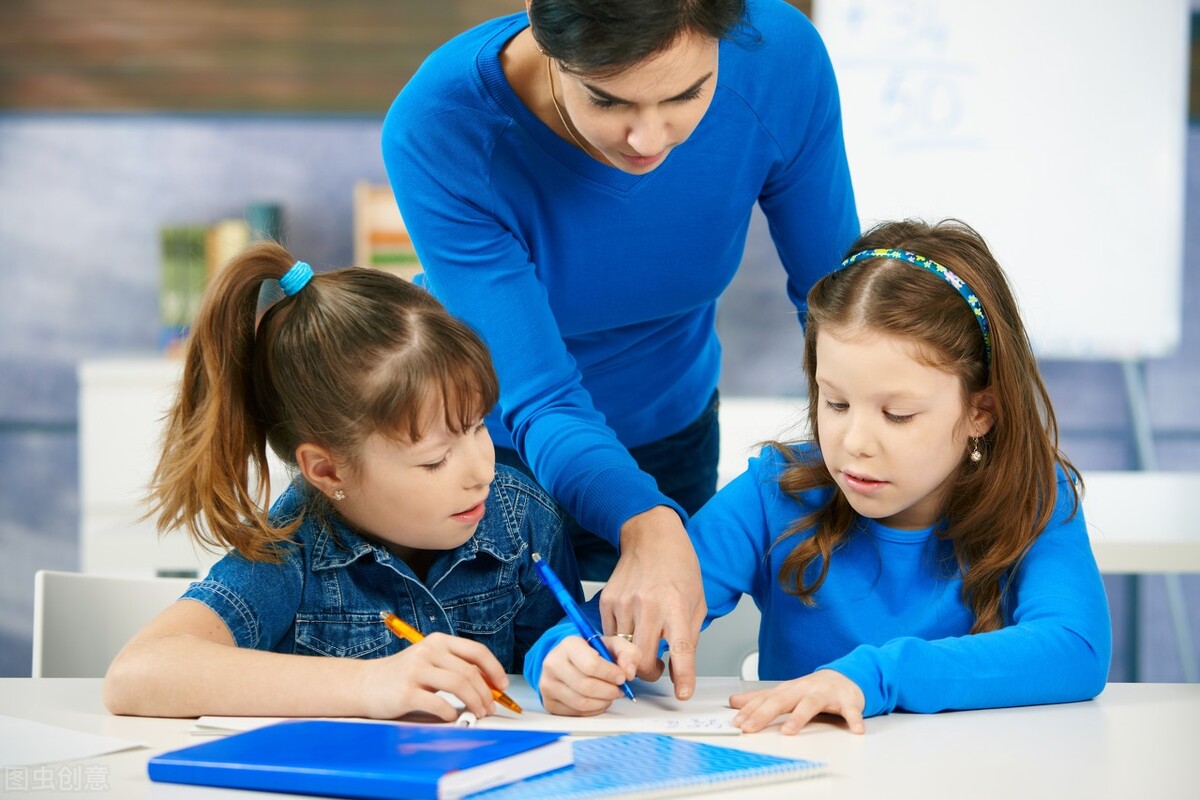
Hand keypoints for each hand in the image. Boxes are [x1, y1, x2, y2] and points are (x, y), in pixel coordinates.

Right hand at [359, 633, 507, 720]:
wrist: (366, 684)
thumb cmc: (403, 675)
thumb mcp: (430, 661)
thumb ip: (454, 666)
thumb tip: (487, 684)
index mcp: (438, 641)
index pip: (476, 651)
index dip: (494, 669)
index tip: (502, 685)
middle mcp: (428, 651)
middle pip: (470, 672)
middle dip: (486, 693)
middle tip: (490, 707)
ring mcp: (416, 670)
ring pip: (459, 686)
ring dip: (474, 702)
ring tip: (477, 713)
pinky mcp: (406, 691)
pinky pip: (439, 704)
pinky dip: (451, 713)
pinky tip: (452, 716)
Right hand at [538, 635, 639, 715]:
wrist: (570, 660)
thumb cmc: (593, 653)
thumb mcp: (613, 645)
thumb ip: (628, 654)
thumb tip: (628, 673)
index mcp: (569, 645)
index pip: (591, 665)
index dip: (610, 674)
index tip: (622, 677)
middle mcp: (553, 663)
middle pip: (586, 686)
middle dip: (609, 691)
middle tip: (619, 690)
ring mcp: (548, 684)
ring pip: (581, 702)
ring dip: (603, 702)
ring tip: (610, 695)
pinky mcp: (549, 702)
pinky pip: (576, 713)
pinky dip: (593, 710)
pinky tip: (598, 701)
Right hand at [604, 506, 704, 698]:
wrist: (651, 536)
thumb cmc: (678, 567)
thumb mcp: (696, 602)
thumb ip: (688, 639)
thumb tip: (678, 674)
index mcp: (675, 605)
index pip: (681, 649)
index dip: (683, 676)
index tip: (682, 694)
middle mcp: (648, 604)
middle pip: (641, 659)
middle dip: (649, 674)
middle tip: (657, 668)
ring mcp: (624, 603)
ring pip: (621, 652)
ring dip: (633, 657)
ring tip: (645, 643)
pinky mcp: (607, 601)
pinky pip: (610, 636)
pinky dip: (621, 640)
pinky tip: (633, 625)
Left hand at [730, 670, 865, 734]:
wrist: (844, 678)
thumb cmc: (812, 689)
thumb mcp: (785, 692)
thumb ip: (761, 699)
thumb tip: (734, 702)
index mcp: (789, 690)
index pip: (766, 699)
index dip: (750, 710)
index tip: (737, 722)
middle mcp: (804, 689)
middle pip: (782, 700)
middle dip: (764, 714)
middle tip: (750, 727)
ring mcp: (825, 694)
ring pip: (811, 704)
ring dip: (799, 717)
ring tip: (789, 731)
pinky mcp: (847, 700)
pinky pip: (850, 710)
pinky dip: (853, 718)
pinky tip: (855, 729)